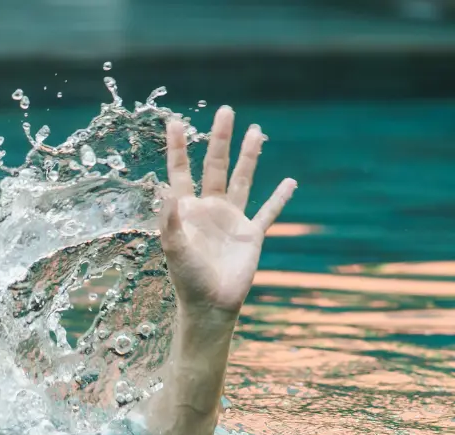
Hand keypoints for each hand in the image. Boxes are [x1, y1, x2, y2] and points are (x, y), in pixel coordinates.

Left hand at [160, 106, 295, 318]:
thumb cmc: (187, 278)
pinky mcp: (252, 233)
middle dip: (220, 139)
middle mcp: (210, 208)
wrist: (211, 304)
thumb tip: (165, 190)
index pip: (181, 171)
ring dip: (249, 156)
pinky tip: (289, 182)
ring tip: (256, 131)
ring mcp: (232, 218)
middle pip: (215, 165)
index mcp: (187, 209)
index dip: (178, 147)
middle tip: (226, 111)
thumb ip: (169, 219)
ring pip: (242, 179)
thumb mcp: (173, 247)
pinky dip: (280, 198)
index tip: (175, 121)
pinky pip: (268, 212)